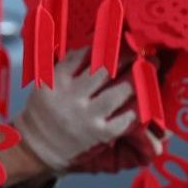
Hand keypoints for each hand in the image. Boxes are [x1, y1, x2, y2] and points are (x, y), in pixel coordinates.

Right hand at [11, 49, 136, 175]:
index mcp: (57, 81)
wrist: (38, 146)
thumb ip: (67, 65)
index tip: (119, 40)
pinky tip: (145, 99)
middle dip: (126, 58)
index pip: (84, 56)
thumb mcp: (46, 83)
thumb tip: (93, 44)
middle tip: (140, 52)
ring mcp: (87, 116)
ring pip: (118, 93)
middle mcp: (72, 97)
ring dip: (137, 79)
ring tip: (148, 69)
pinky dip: (137, 107)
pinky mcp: (100, 135)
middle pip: (105, 71)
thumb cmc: (45, 110)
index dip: (105, 46)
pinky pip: (125, 118)